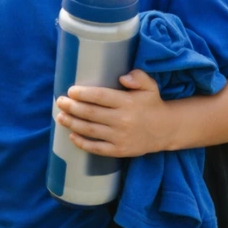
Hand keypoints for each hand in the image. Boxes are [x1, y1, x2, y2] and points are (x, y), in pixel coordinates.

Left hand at [55, 70, 175, 157]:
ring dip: (72, 123)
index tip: (71, 91)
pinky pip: (97, 148)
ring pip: (90, 130)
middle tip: (60, 102)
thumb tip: (123, 77)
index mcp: (127, 102)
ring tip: (60, 117)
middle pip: (91, 113)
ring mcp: (120, 137)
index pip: (100, 97)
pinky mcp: (119, 150)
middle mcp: (122, 120)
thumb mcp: (150, 86)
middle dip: (72, 107)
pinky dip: (82, 143)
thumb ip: (138, 76)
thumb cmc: (152, 104)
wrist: (166, 130)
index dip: (83, 94)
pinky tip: (72, 136)